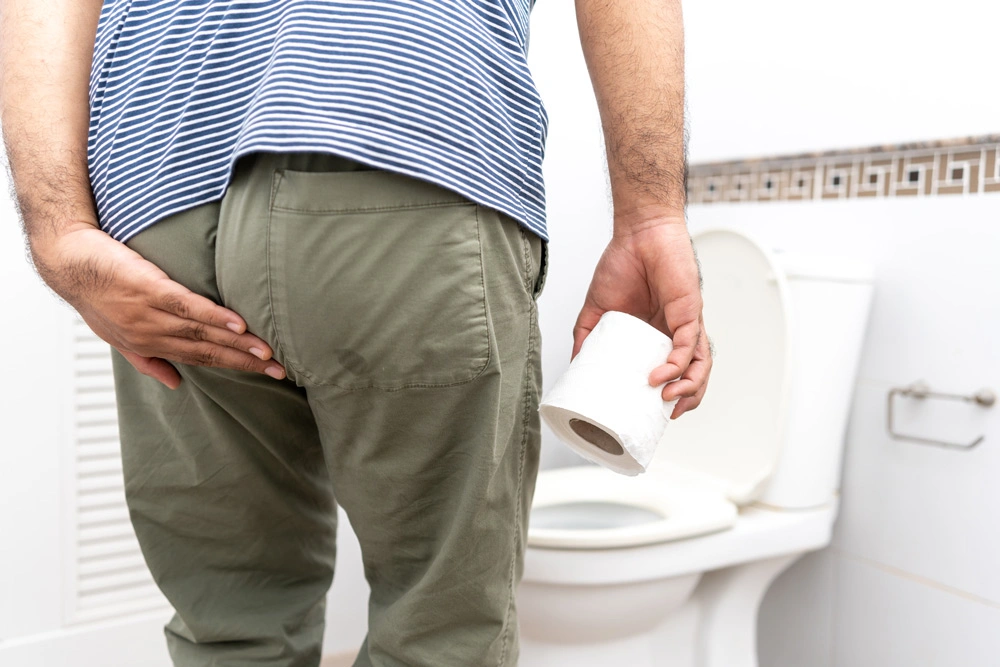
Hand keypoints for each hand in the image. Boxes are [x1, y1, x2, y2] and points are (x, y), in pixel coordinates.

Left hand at [31, 223, 285, 388]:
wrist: (68, 258)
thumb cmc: (94, 290)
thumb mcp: (116, 335)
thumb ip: (146, 360)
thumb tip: (174, 385)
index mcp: (147, 346)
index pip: (199, 360)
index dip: (233, 367)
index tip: (264, 373)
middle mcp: (151, 335)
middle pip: (207, 352)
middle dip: (245, 362)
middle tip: (279, 370)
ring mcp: (149, 314)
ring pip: (202, 333)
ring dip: (237, 343)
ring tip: (266, 350)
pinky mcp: (148, 289)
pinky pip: (188, 306)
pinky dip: (214, 317)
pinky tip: (238, 325)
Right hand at [572, 218, 710, 418]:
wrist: (638, 233)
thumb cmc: (623, 264)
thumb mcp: (596, 310)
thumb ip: (586, 337)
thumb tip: (575, 366)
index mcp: (656, 334)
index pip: (671, 372)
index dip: (668, 394)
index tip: (652, 412)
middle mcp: (675, 332)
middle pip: (693, 374)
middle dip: (687, 400)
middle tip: (667, 415)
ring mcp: (685, 323)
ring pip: (700, 364)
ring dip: (689, 389)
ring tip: (667, 402)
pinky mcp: (689, 312)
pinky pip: (688, 346)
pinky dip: (676, 365)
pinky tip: (659, 376)